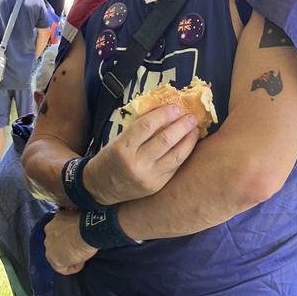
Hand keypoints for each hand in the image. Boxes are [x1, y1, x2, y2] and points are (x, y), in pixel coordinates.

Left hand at [44, 209, 97, 274]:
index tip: (78, 238)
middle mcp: (48, 233)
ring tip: (81, 257)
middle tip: (78, 248)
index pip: (58, 232)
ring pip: (57, 256)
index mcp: (54, 221)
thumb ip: (72, 224)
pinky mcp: (55, 260)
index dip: (68, 237)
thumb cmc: (87, 223)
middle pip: (55, 243)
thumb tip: (77, 229)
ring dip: (68, 258)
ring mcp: (49, 247)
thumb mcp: (77, 218)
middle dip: (65, 247)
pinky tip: (82, 264)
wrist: (87, 231)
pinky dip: (72, 268)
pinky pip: (62, 268)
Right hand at [83, 104, 199, 204]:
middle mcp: (136, 163)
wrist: (101, 187)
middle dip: (182, 126)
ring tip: (195, 129)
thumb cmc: (110, 158)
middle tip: (191, 117)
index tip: (176, 108)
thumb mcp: (119, 140)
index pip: (147, 126)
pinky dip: (184, 153)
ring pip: (176, 155)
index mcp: (123, 148)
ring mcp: (149, 177)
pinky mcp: (157, 185)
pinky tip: (189, 144)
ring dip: (189, 140)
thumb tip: (165, 111)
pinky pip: (175, 167)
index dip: (164, 114)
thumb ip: (139, 128)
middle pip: (165, 140)